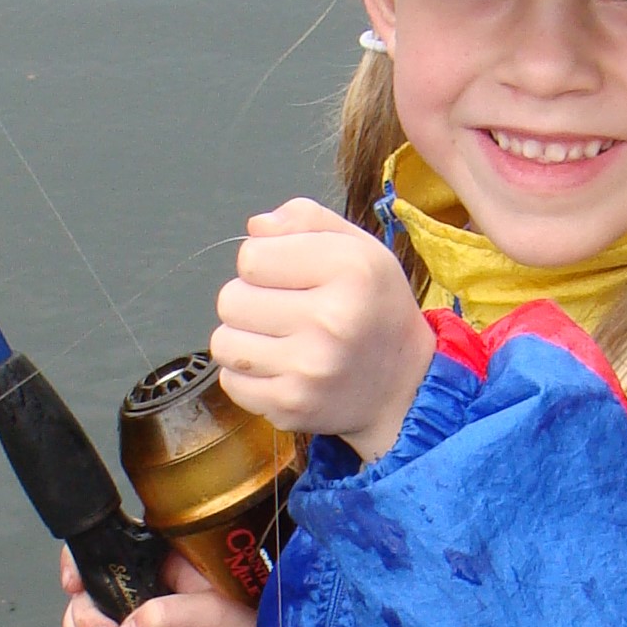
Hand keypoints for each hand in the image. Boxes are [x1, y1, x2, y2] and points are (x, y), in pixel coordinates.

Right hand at [54, 545, 257, 626]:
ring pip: (92, 611)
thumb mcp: (214, 616)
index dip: (86, 561)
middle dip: (86, 611)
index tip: (75, 583)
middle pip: (95, 584)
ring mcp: (143, 610)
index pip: (114, 546)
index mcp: (167, 558)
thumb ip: (170, 617)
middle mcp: (152, 580)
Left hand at [212, 198, 433, 461]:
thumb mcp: (359, 248)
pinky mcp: (290, 406)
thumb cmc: (374, 309)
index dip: (263, 262)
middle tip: (283, 312)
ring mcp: (308, 368)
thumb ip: (307, 220)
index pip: (250, 256)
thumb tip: (255, 227)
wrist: (404, 388)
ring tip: (279, 342)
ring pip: (223, 342)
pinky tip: (281, 370)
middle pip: (230, 299)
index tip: (288, 277)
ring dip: (243, 340)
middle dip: (249, 302)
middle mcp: (331, 319)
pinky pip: (230, 381)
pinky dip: (247, 376)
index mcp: (349, 268)